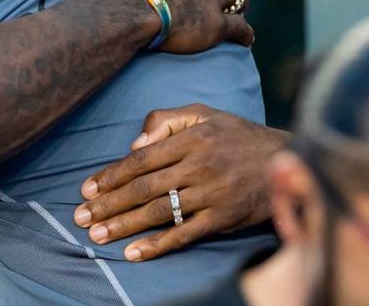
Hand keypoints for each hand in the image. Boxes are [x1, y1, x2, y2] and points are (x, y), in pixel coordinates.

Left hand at [72, 104, 289, 260]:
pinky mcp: (223, 219)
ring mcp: (210, 194)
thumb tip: (134, 143)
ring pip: (159, 212)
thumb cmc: (237, 135)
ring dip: (124, 225)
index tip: (86, 189)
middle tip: (81, 216)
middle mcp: (198, 166)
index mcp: (191, 139)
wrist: (286, 161)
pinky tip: (134, 253)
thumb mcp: (203, 113)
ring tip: (97, 235)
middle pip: (143, 188)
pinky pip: (185, 234)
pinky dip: (158, 245)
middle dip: (108, 204)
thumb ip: (166, 120)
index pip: (141, 159)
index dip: (111, 175)